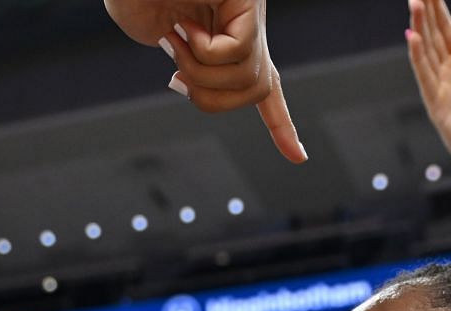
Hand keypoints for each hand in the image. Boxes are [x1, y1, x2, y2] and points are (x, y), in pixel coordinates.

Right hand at [111, 0, 305, 161]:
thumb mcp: (152, 35)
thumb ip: (188, 64)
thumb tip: (207, 77)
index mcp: (225, 34)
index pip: (263, 82)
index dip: (279, 123)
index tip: (298, 157)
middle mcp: (245, 21)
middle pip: (256, 89)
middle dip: (212, 100)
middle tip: (176, 72)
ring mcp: (250, 9)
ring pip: (250, 76)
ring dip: (201, 73)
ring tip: (177, 39)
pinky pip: (239, 52)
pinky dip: (205, 52)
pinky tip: (187, 26)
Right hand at [406, 0, 450, 180]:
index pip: (448, 29)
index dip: (440, 8)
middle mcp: (450, 71)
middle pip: (435, 33)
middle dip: (427, 10)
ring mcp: (441, 86)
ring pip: (427, 49)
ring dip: (420, 26)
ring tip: (415, 2)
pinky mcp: (436, 103)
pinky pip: (424, 75)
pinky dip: (418, 56)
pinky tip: (412, 37)